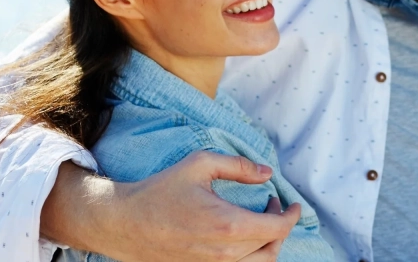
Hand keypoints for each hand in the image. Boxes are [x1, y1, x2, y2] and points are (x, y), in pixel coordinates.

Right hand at [54, 152, 299, 261]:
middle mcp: (224, 253)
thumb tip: (267, 173)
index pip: (277, 229)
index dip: (292, 216)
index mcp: (227, 224)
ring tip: (261, 220)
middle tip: (273, 204)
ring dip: (269, 243)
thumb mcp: (200, 165)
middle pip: (272, 248)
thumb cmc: (161, 191)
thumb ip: (238, 166)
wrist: (125, 224)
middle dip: (281, 225)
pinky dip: (252, 255)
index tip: (292, 203)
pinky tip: (244, 235)